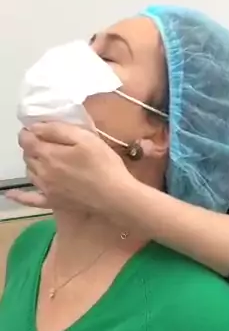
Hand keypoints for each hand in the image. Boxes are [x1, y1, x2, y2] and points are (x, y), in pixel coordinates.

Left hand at [7, 124, 131, 214]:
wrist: (116, 196)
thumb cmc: (104, 164)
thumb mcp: (85, 138)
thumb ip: (57, 130)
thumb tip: (35, 127)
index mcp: (48, 154)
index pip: (26, 139)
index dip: (30, 131)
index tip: (40, 128)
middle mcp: (42, 172)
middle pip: (27, 155)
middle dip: (33, 146)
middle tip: (49, 142)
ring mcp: (46, 189)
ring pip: (30, 172)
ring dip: (33, 163)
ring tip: (47, 159)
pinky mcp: (53, 202)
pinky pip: (30, 200)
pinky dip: (19, 196)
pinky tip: (10, 195)